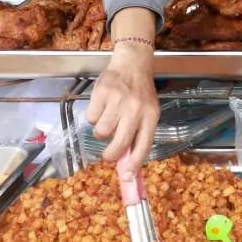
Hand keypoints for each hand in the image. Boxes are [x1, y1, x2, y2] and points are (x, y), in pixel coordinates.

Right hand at [86, 42, 158, 175]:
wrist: (133, 64)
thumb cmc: (140, 93)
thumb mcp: (148, 111)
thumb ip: (139, 134)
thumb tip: (126, 164)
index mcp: (151, 116)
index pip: (143, 145)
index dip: (134, 164)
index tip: (126, 177)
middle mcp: (135, 109)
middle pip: (119, 144)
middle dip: (110, 155)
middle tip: (108, 154)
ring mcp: (118, 101)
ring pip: (101, 132)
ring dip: (101, 130)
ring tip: (109, 118)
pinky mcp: (102, 93)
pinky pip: (90, 117)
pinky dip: (94, 115)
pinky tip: (103, 106)